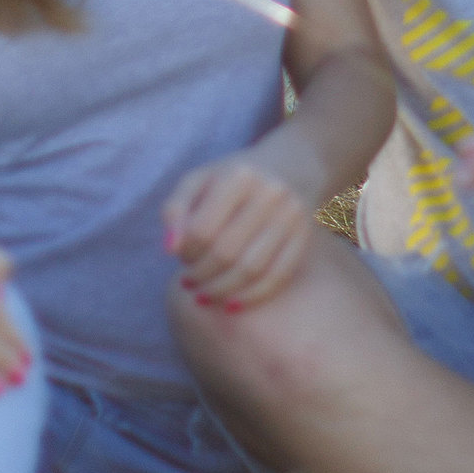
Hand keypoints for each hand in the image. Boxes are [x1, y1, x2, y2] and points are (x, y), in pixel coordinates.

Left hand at [161, 149, 316, 311]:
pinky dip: (252, 297)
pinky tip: (231, 304)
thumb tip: (169, 249)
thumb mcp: (198, 181)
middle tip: (189, 283)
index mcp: (239, 176)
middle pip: (227, 252)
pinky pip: (277, 277)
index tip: (179, 257)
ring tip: (204, 296)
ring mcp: (291, 217)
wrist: (287, 167)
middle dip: (201, 275)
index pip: (202, 230)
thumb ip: (175, 210)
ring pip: (252, 269)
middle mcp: (270, 193)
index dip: (186, 252)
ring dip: (222, 291)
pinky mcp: (304, 237)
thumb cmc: (230, 180)